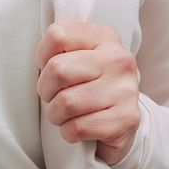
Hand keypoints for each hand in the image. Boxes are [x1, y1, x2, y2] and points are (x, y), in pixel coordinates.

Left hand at [35, 20, 140, 164]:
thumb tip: (42, 60)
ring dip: (56, 115)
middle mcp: (119, 60)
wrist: (120, 121)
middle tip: (54, 97)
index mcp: (105, 37)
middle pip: (58, 70)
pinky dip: (69, 132)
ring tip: (65, 114)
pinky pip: (78, 128)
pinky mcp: (127, 119)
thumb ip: (59, 49)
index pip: (57, 35)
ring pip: (66, 103)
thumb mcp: (78, 57)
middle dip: (46, 90)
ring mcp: (126, 90)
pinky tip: (78, 127)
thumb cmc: (89, 86)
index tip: (51, 70)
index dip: (43, 57)